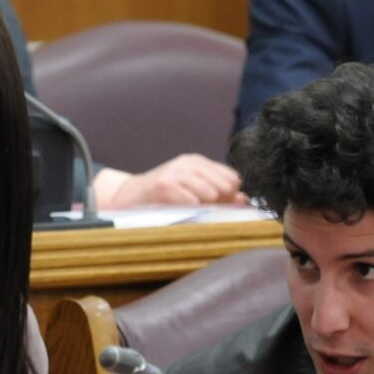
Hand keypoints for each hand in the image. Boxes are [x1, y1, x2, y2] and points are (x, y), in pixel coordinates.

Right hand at [92, 154, 245, 209]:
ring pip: (207, 189)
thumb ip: (219, 197)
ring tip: (203, 208)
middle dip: (223, 200)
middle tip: (214, 210)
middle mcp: (188, 164)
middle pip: (224, 183)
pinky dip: (190, 204)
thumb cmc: (163, 198)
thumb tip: (245, 200)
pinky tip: (190, 209)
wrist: (128, 197)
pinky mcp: (162, 184)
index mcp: (198, 163)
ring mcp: (175, 172)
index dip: (232, 195)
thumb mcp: (192, 193)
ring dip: (208, 202)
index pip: (231, 177)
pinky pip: (186, 196)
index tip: (225, 207)